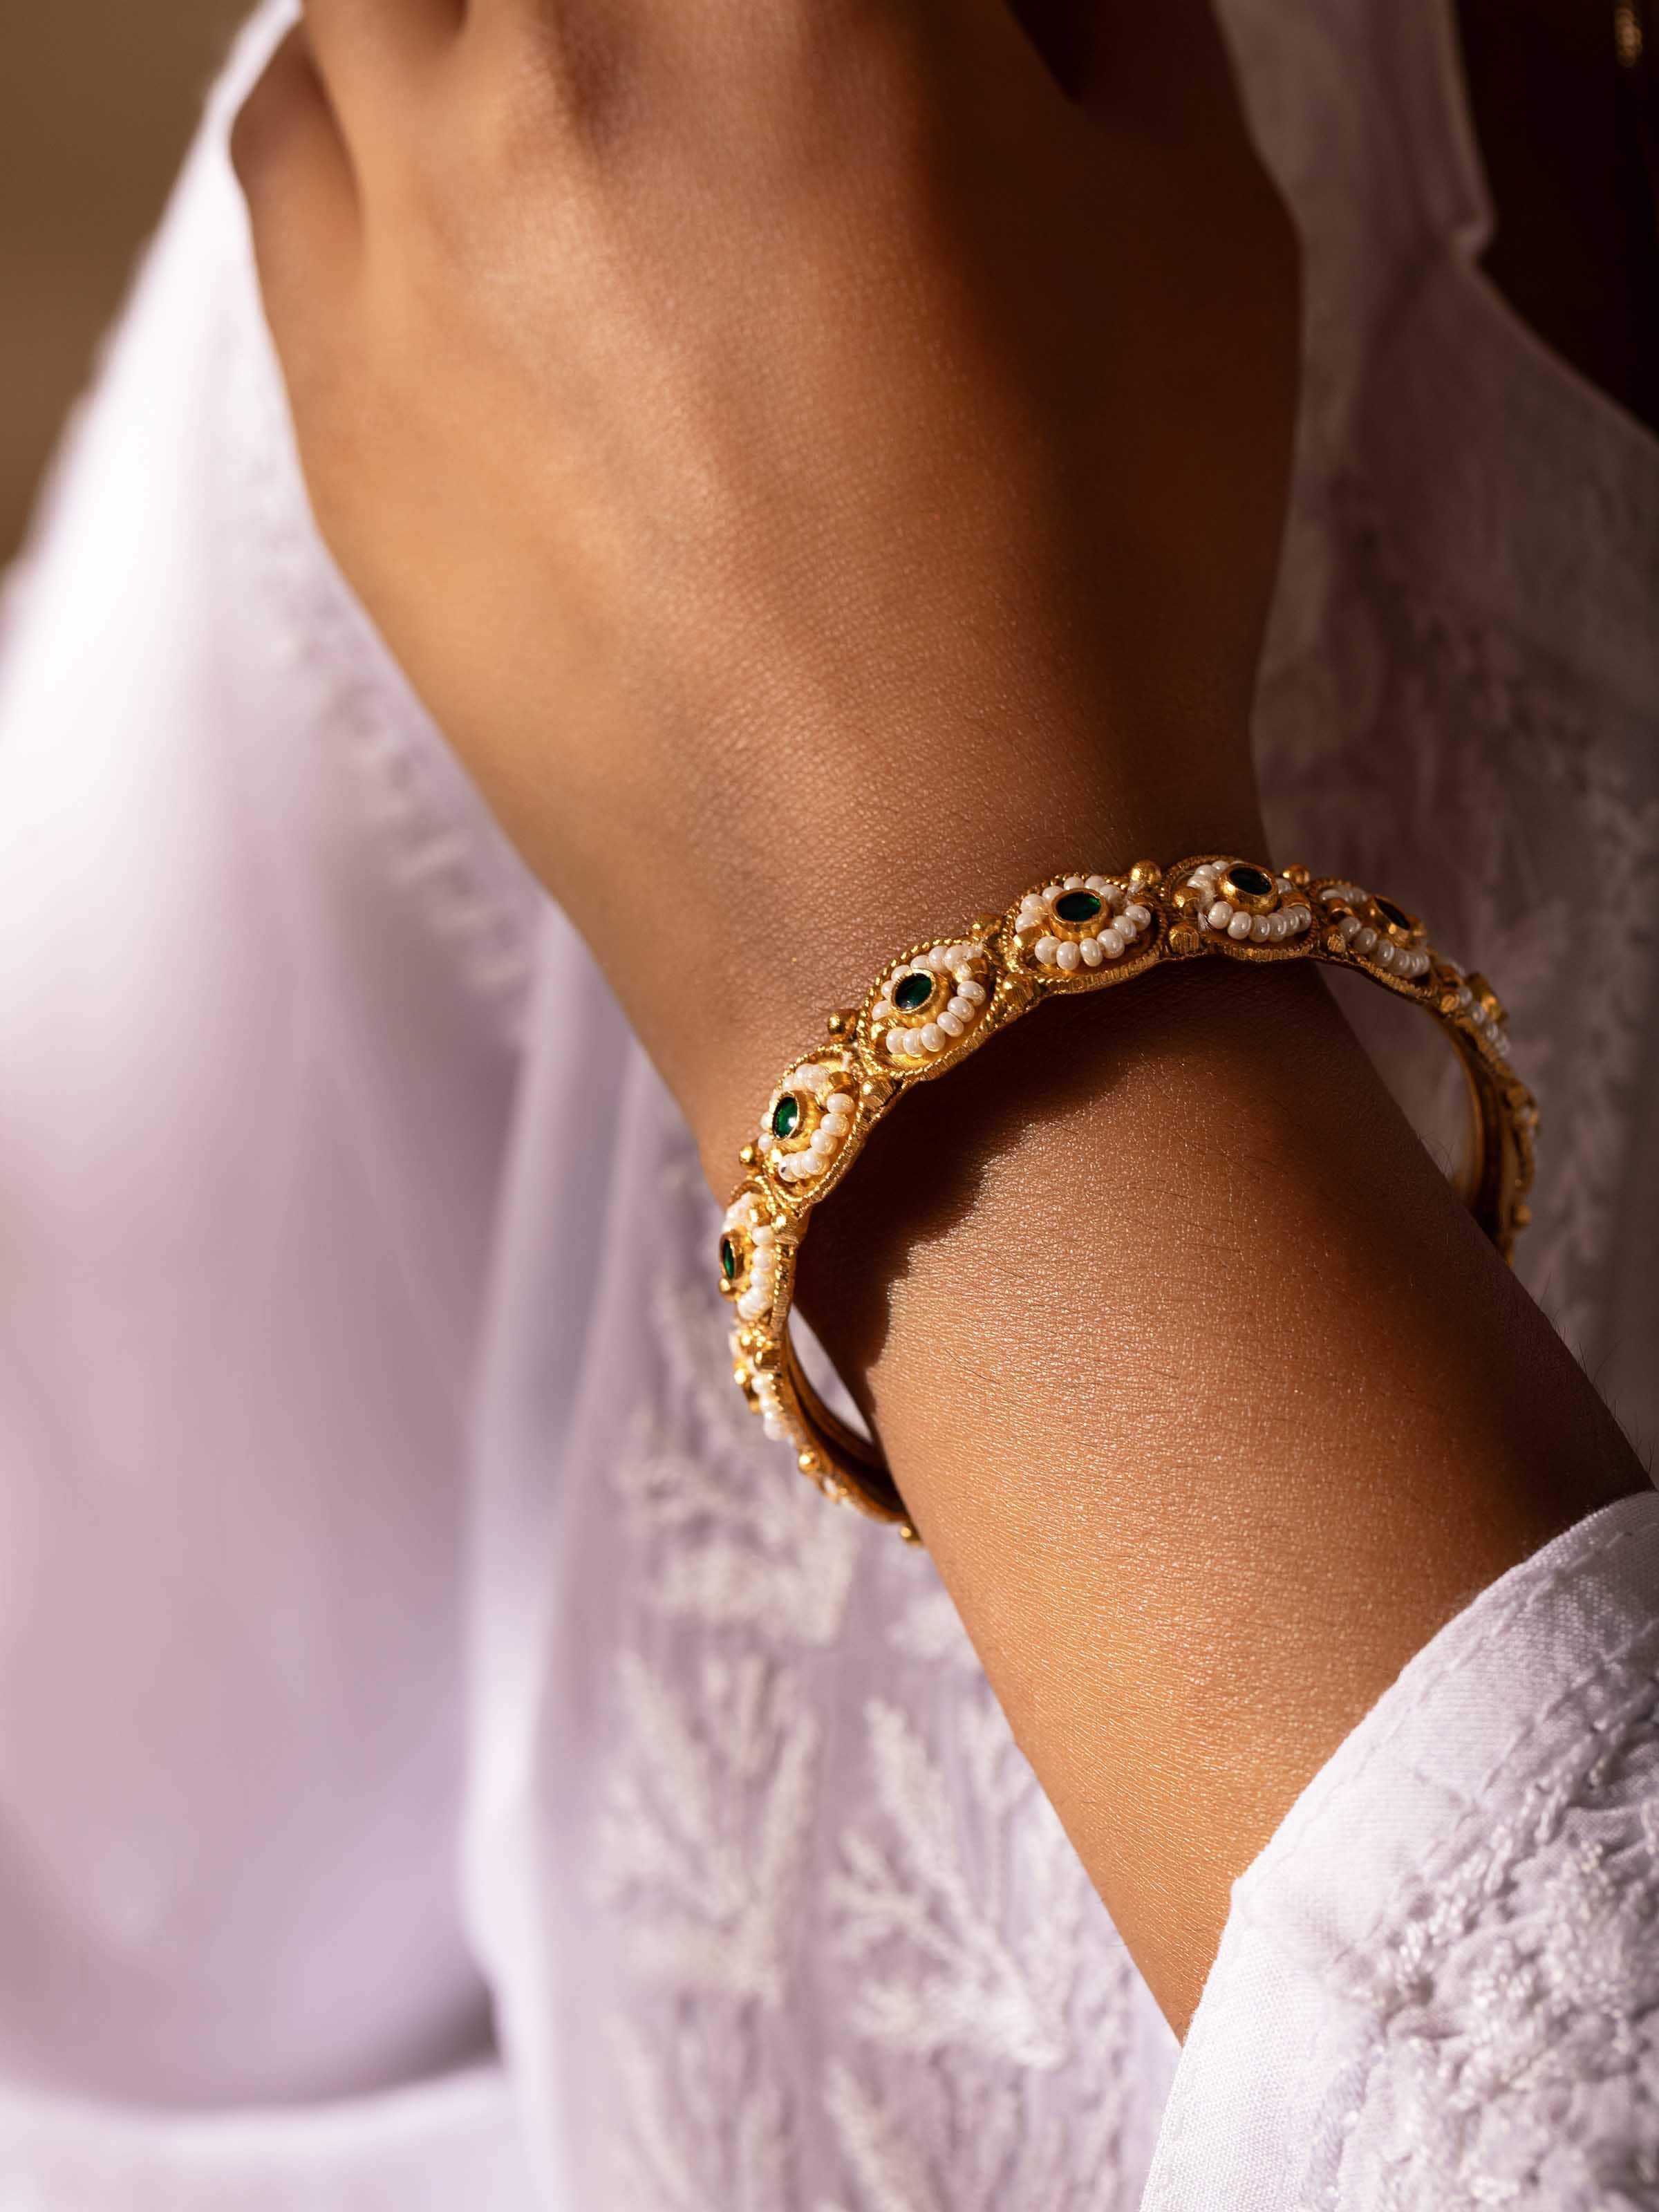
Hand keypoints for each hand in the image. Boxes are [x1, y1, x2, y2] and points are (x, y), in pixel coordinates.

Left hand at [233, 0, 1297, 1172]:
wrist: (934, 904)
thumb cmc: (1100, 586)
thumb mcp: (1200, 231)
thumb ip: (1098, 8)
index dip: (926, 16)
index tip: (956, 71)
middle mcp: (563, 52)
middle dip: (718, 33)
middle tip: (793, 115)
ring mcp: (412, 228)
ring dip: (525, 27)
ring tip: (631, 129)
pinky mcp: (336, 397)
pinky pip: (308, 144)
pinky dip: (394, 120)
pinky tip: (505, 217)